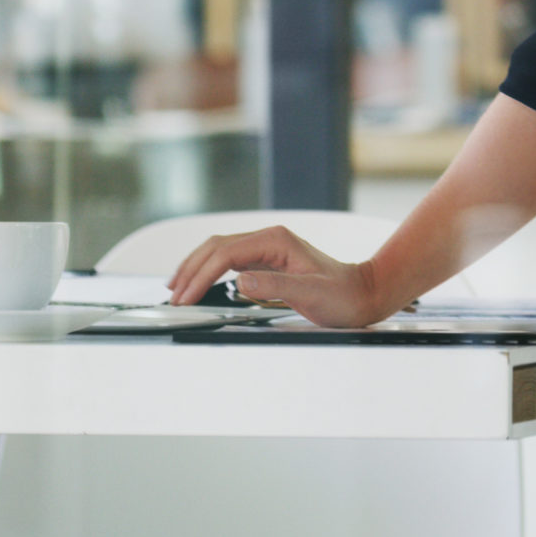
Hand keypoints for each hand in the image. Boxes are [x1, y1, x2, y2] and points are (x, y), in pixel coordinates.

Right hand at [166, 225, 397, 328]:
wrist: (362, 294)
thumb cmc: (342, 295)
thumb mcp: (310, 293)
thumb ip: (274, 286)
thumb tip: (239, 281)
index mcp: (275, 240)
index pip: (225, 253)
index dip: (201, 275)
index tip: (186, 296)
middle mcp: (268, 239)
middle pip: (216, 247)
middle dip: (191, 270)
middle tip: (173, 296)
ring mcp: (266, 249)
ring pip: (219, 251)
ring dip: (196, 268)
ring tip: (176, 289)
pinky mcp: (266, 261)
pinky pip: (229, 261)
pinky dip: (208, 272)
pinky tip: (199, 283)